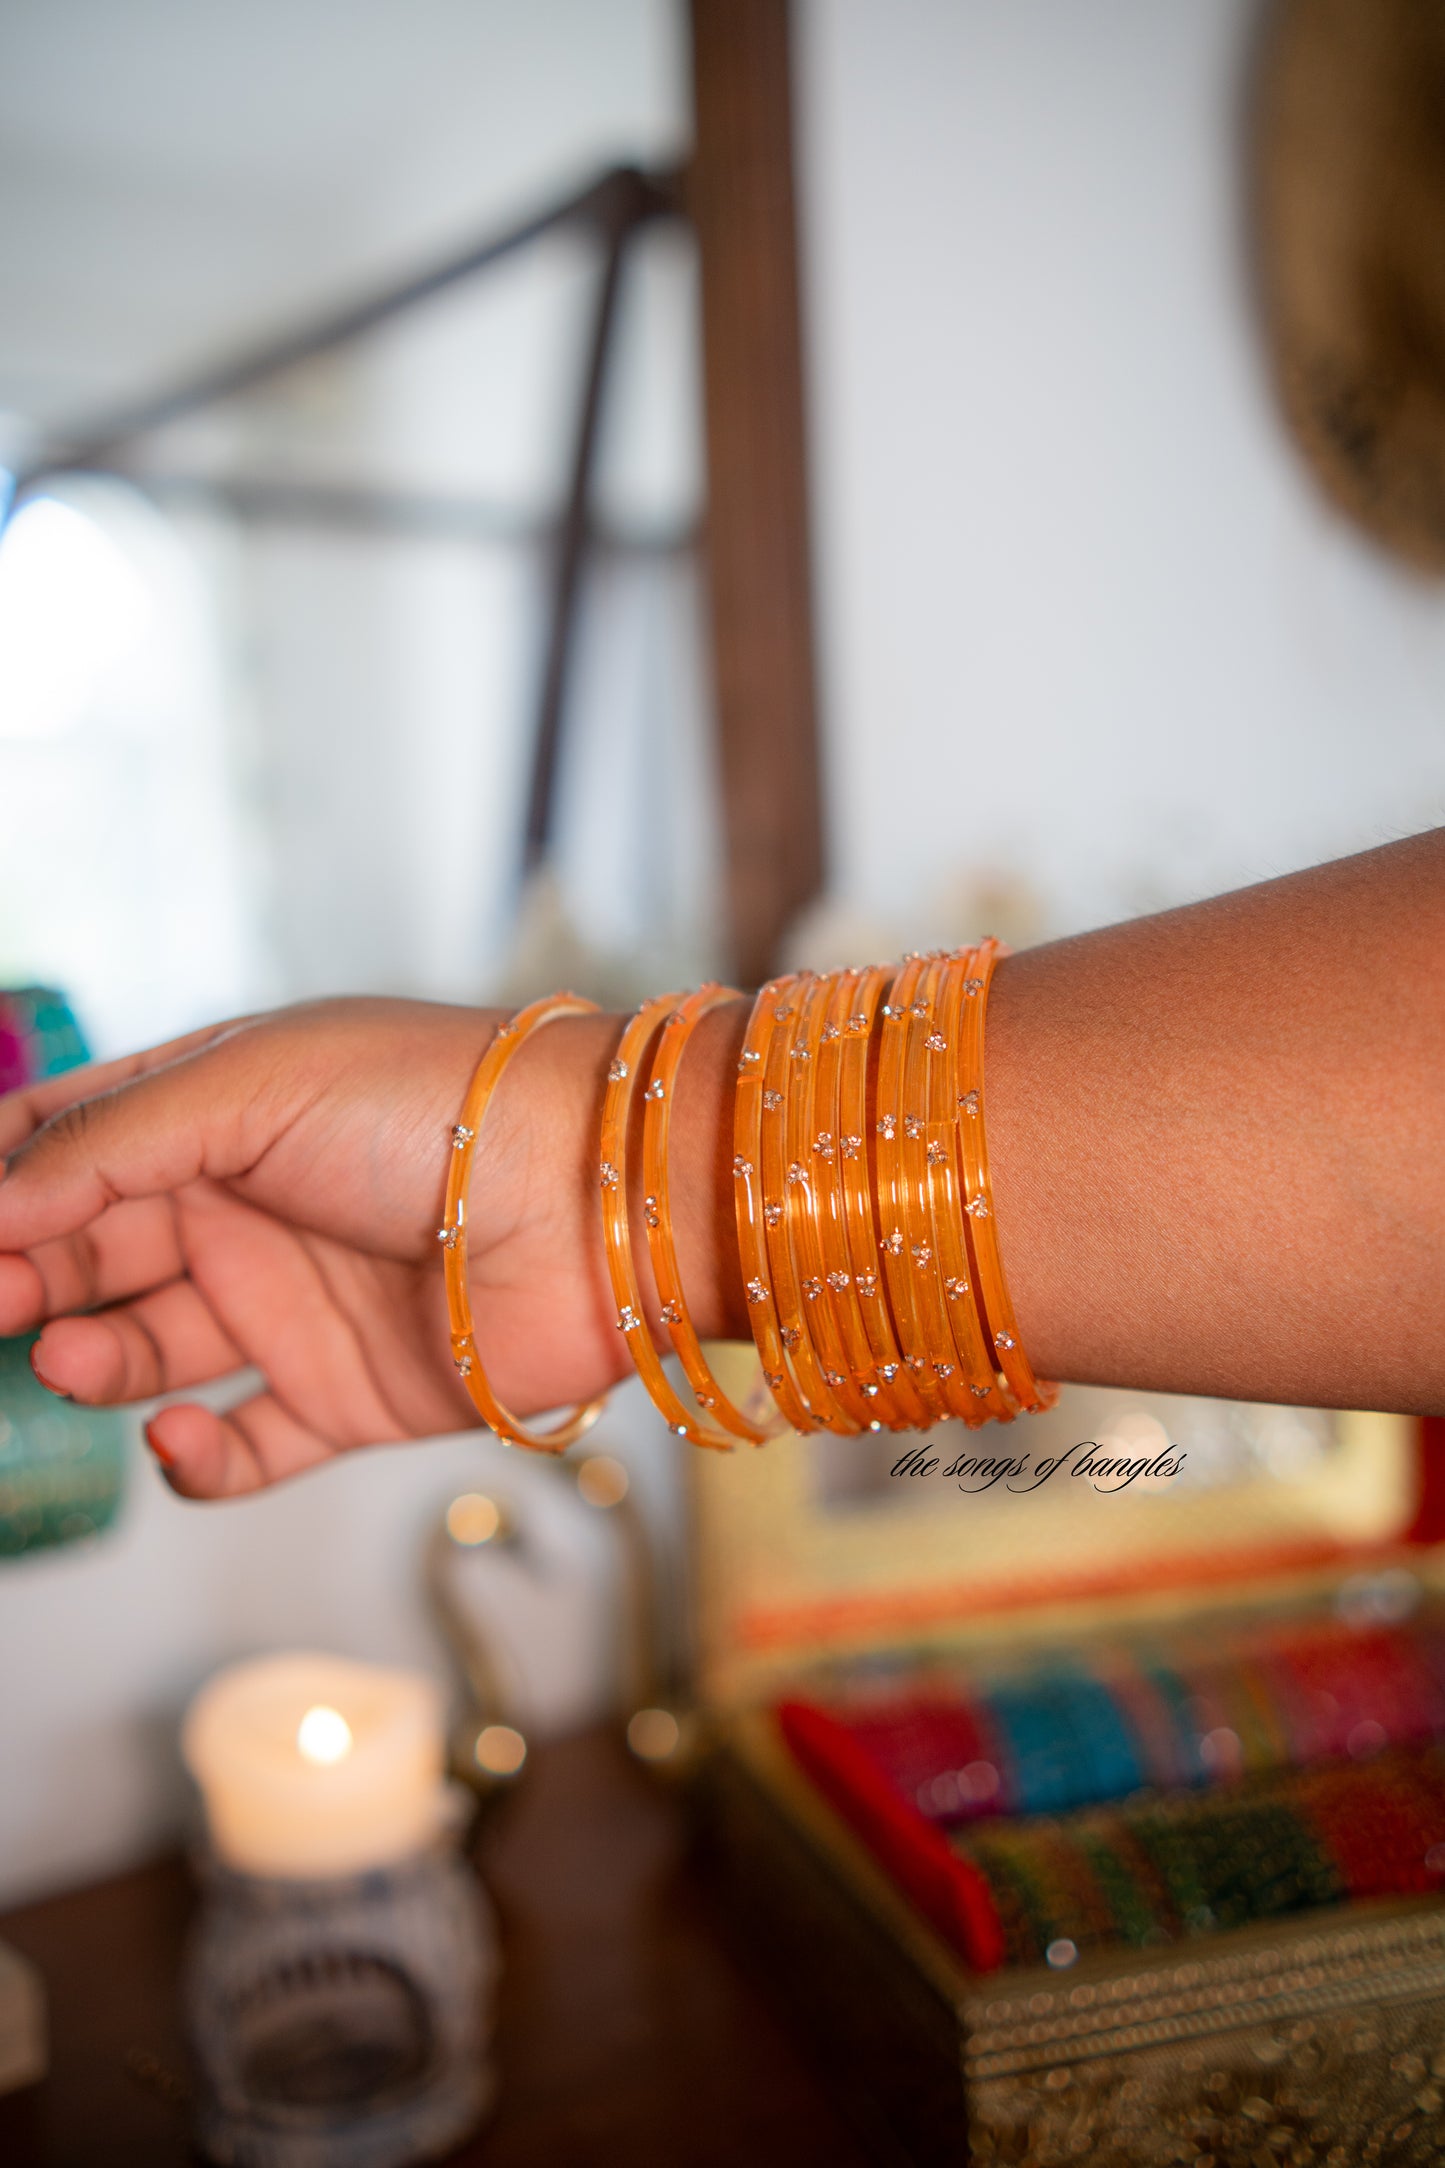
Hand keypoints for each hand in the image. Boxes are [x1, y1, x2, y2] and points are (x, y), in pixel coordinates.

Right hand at [0, 997, 743, 1499]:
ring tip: (77, 1359)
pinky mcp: (346, 1397)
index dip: (11, 1177)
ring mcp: (297, 1304)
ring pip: (151, 1350)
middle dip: (33, 1275)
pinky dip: (192, 1459)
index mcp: (226, 1107)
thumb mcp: (252, 1084)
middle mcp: (253, 1205)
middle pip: (100, 1250)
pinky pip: (240, 1447)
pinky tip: (175, 1436)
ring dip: (98, 1362)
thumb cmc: (436, 1107)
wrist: (593, 1200)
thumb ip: (113, 1144)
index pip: (82, 1139)